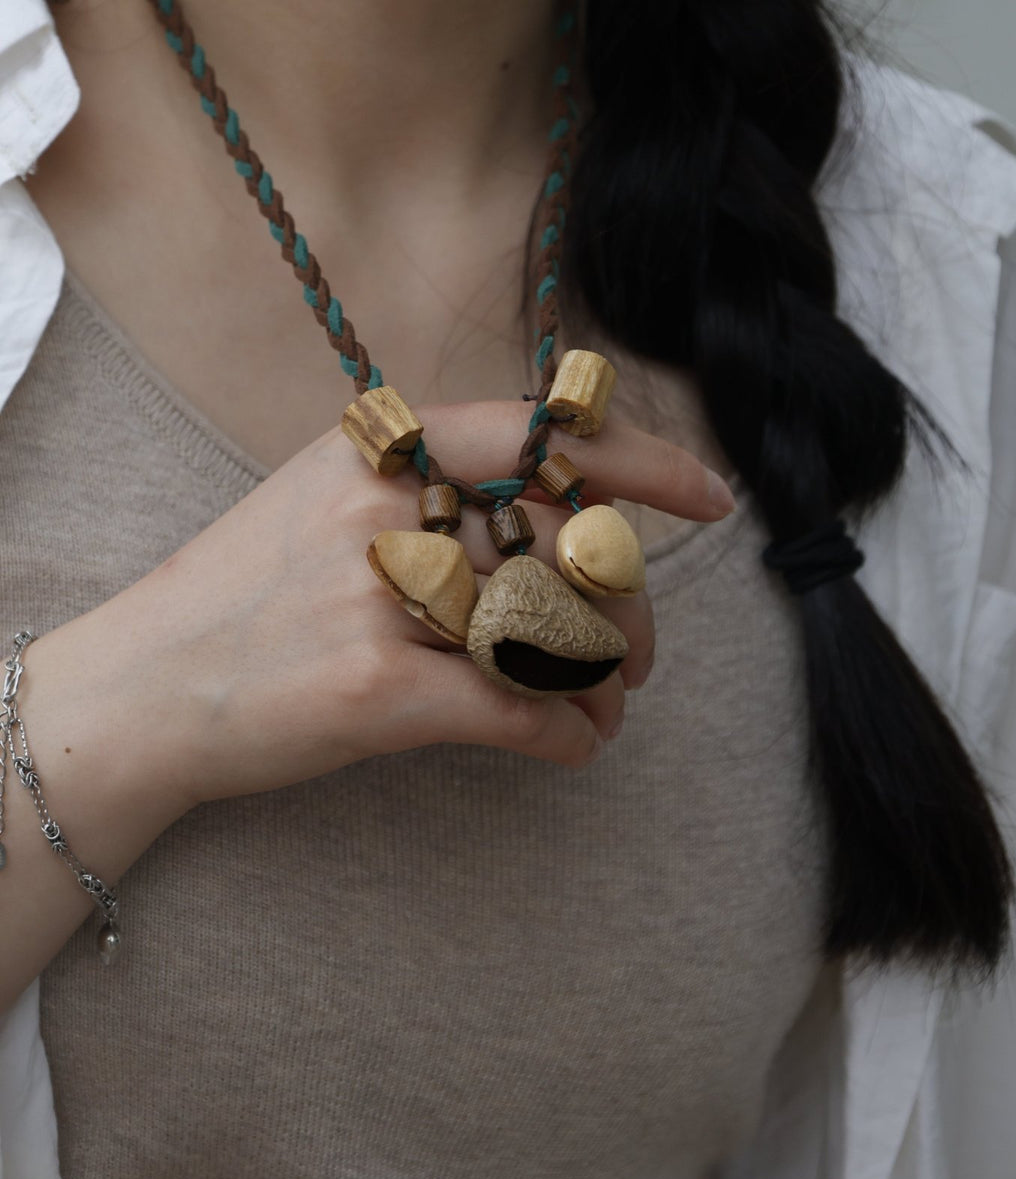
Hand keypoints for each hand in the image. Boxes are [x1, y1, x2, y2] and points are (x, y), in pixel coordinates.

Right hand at [52, 402, 734, 813]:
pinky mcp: (371, 693)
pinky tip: (575, 745)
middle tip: (638, 653)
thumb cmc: (249, 591)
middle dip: (631, 606)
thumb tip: (575, 519)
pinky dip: (569, 734)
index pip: (542, 433)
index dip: (643, 462)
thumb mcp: (329, 496)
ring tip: (607, 706)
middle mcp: (385, 510)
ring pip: (557, 629)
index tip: (710, 499)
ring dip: (606, 679)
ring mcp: (376, 600)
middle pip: (569, 540)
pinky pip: (518, 711)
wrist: (142, 686)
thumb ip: (437, 489)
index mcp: (382, 450)